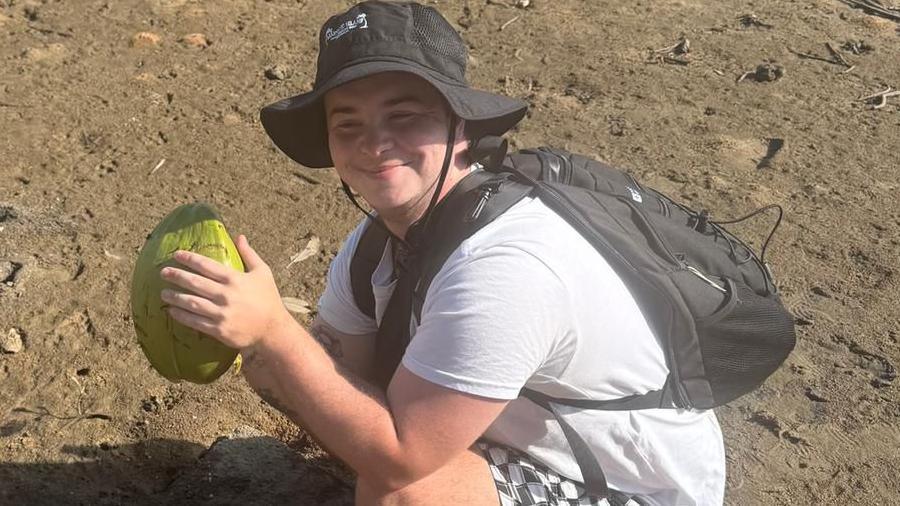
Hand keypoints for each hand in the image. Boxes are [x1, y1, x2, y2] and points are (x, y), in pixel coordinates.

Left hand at [159, 234, 293, 350]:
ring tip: (163, 293)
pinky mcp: (219, 330)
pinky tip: (172, 311)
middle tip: (163, 272)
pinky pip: (195, 322)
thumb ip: (249, 254)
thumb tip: (239, 236)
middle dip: (177, 276)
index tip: (176, 255)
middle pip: (195, 283)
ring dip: (175, 297)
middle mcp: (226, 295)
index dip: (189, 259)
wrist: (273, 329)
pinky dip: (182, 316)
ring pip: (192, 303)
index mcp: (235, 279)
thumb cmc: (268, 298)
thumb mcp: (263, 272)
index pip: (207, 265)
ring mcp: (222, 313)